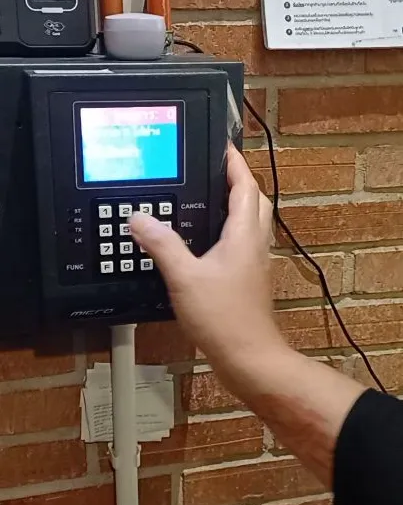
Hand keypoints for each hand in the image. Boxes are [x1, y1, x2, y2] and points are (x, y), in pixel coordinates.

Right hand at [130, 146, 282, 391]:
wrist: (248, 357)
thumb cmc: (224, 319)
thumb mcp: (184, 278)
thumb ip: (162, 245)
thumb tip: (140, 218)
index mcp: (244, 236)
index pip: (245, 186)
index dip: (235, 164)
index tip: (222, 147)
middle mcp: (255, 246)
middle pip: (254, 202)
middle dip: (238, 183)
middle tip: (215, 173)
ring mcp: (255, 265)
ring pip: (251, 224)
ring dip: (235, 208)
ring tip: (207, 202)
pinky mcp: (249, 282)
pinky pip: (242, 246)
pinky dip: (229, 234)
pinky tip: (207, 245)